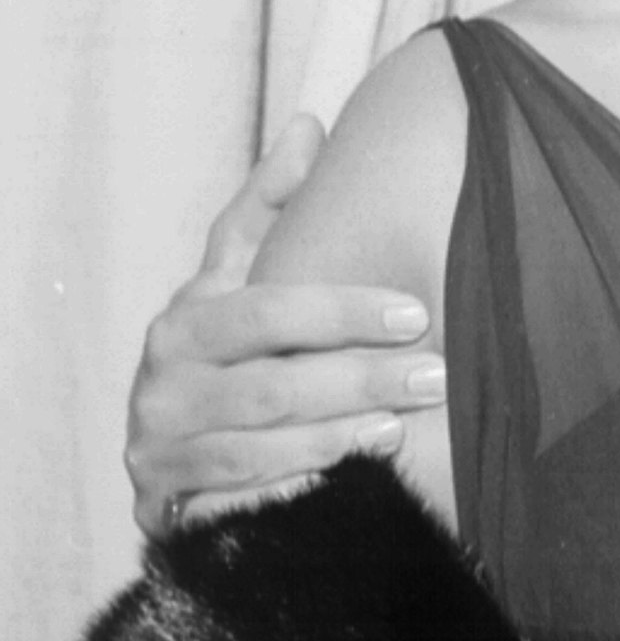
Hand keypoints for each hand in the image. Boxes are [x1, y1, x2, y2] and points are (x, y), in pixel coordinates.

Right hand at [126, 116, 447, 532]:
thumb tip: (310, 126)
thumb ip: (268, 211)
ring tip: (402, 429)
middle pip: (269, 387)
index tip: (415, 312)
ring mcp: (161, 457)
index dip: (341, 312)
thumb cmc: (221, 353)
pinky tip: (353, 487)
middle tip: (436, 376)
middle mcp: (162, 391)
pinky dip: (294, 496)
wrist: (168, 455)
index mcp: (183, 326)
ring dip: (335, 440)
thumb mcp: (233, 280)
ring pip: (255, 452)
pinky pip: (238, 510)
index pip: (265, 311)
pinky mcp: (172, 514)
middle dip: (358, 381)